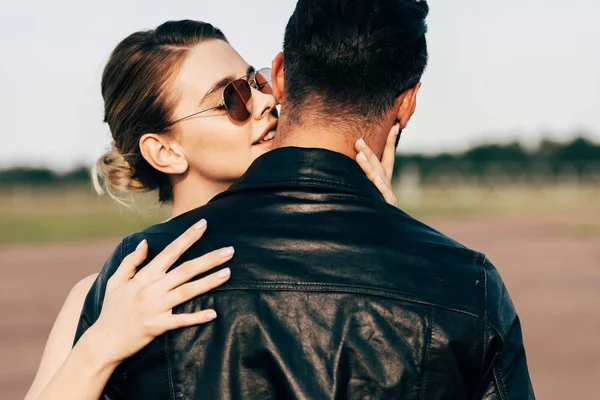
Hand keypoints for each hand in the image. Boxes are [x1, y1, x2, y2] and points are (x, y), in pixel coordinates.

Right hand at [89, 219, 231, 365]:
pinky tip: (213, 313)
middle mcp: (151, 289)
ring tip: (228, 272)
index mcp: (144, 276)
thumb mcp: (115, 282)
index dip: (188, 237)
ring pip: (187, 291)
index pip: (170, 251)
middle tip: (230, 250)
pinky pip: (181, 320)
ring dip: (209, 281)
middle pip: (186, 270)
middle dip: (209, 258)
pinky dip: (197, 317)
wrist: (102, 342)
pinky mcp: (157, 326)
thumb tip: (145, 243)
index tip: (204, 224)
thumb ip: (131, 262)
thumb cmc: (111, 310)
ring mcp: (155, 308)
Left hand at [355, 124, 398, 206]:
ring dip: (368, 164)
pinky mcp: (387, 207)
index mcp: (383, 180)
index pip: (387, 157)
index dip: (390, 142)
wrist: (381, 236)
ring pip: (378, 177)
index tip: (395, 126)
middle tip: (358, 140)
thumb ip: (362, 177)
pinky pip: (382, 194)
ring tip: (359, 153)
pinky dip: (379, 185)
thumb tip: (350, 161)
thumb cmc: (368, 210)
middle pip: (379, 165)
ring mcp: (387, 196)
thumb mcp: (365, 191)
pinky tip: (374, 178)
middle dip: (370, 151)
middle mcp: (386, 185)